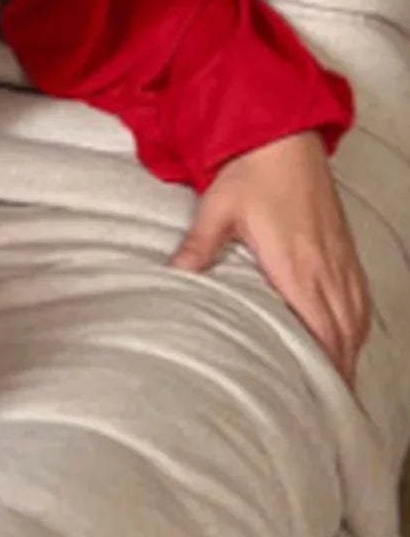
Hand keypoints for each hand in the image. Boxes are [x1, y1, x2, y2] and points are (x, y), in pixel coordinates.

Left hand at [167, 130, 371, 390]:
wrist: (282, 133)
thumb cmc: (249, 170)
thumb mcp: (217, 207)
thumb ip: (200, 244)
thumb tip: (176, 273)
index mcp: (296, 266)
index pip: (322, 329)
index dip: (328, 366)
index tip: (326, 396)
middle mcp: (325, 266)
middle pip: (344, 331)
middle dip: (343, 368)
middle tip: (335, 403)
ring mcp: (338, 254)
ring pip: (357, 314)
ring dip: (353, 347)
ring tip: (344, 379)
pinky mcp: (343, 242)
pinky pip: (361, 292)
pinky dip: (360, 319)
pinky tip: (353, 330)